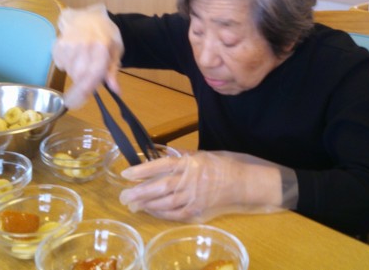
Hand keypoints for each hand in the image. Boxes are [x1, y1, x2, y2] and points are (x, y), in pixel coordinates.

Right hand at [52, 4, 122, 107]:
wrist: (90, 17)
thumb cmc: (106, 36)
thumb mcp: (115, 52)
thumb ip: (112, 71)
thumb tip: (116, 91)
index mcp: (101, 47)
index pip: (92, 74)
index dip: (85, 91)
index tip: (78, 103)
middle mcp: (83, 45)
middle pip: (78, 76)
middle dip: (82, 82)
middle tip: (89, 78)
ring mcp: (68, 44)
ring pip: (69, 71)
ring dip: (76, 73)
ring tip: (83, 61)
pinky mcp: (57, 44)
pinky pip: (60, 65)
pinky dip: (67, 65)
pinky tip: (74, 56)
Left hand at [119, 151, 296, 221]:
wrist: (245, 183)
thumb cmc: (224, 164)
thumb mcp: (203, 154)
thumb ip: (183, 156)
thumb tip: (162, 155)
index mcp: (191, 163)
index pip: (162, 165)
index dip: (142, 170)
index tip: (126, 173)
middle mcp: (191, 180)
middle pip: (160, 187)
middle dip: (139, 191)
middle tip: (123, 195)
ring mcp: (195, 197)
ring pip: (165, 203)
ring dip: (147, 204)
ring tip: (133, 204)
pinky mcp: (199, 210)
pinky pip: (176, 214)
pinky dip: (162, 214)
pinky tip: (151, 211)